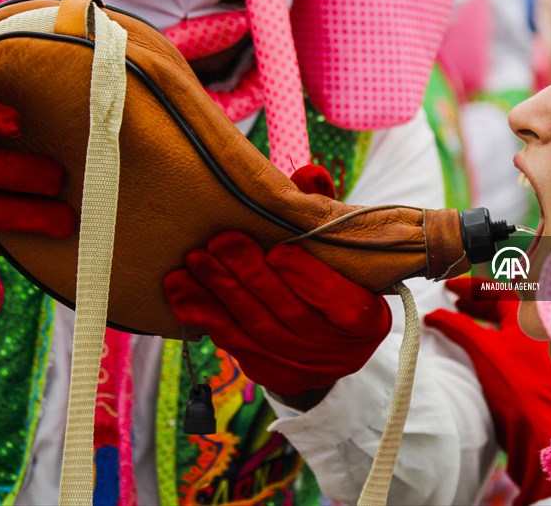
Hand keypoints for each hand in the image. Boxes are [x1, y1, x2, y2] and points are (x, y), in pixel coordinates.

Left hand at [163, 165, 391, 399]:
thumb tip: (308, 174)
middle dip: (250, 277)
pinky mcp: (275, 377)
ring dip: (220, 296)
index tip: (278, 250)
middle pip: (290, 315)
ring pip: (258, 333)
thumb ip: (324, 212)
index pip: (342, 303)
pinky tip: (182, 296)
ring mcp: (306, 369)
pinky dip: (207, 320)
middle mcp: (341, 352)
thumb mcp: (338, 247)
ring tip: (192, 264)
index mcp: (368, 318)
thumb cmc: (333, 278)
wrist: (329, 342)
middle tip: (218, 243)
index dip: (309, 278)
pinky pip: (236, 348)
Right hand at [425, 277, 550, 505]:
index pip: (497, 291)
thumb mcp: (481, 347)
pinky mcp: (520, 372)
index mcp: (525, 319)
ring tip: (453, 322)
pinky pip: (497, 347)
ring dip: (475, 322)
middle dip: (473, 304)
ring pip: (498, 329)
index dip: (471, 287)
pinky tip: (464, 348)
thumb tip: (433, 314)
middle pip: (499, 309)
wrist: (535, 426)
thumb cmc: (514, 382)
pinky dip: (479, 341)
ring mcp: (526, 353)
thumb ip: (456, 326)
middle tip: (450, 303)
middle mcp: (528, 333)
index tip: (449, 287)